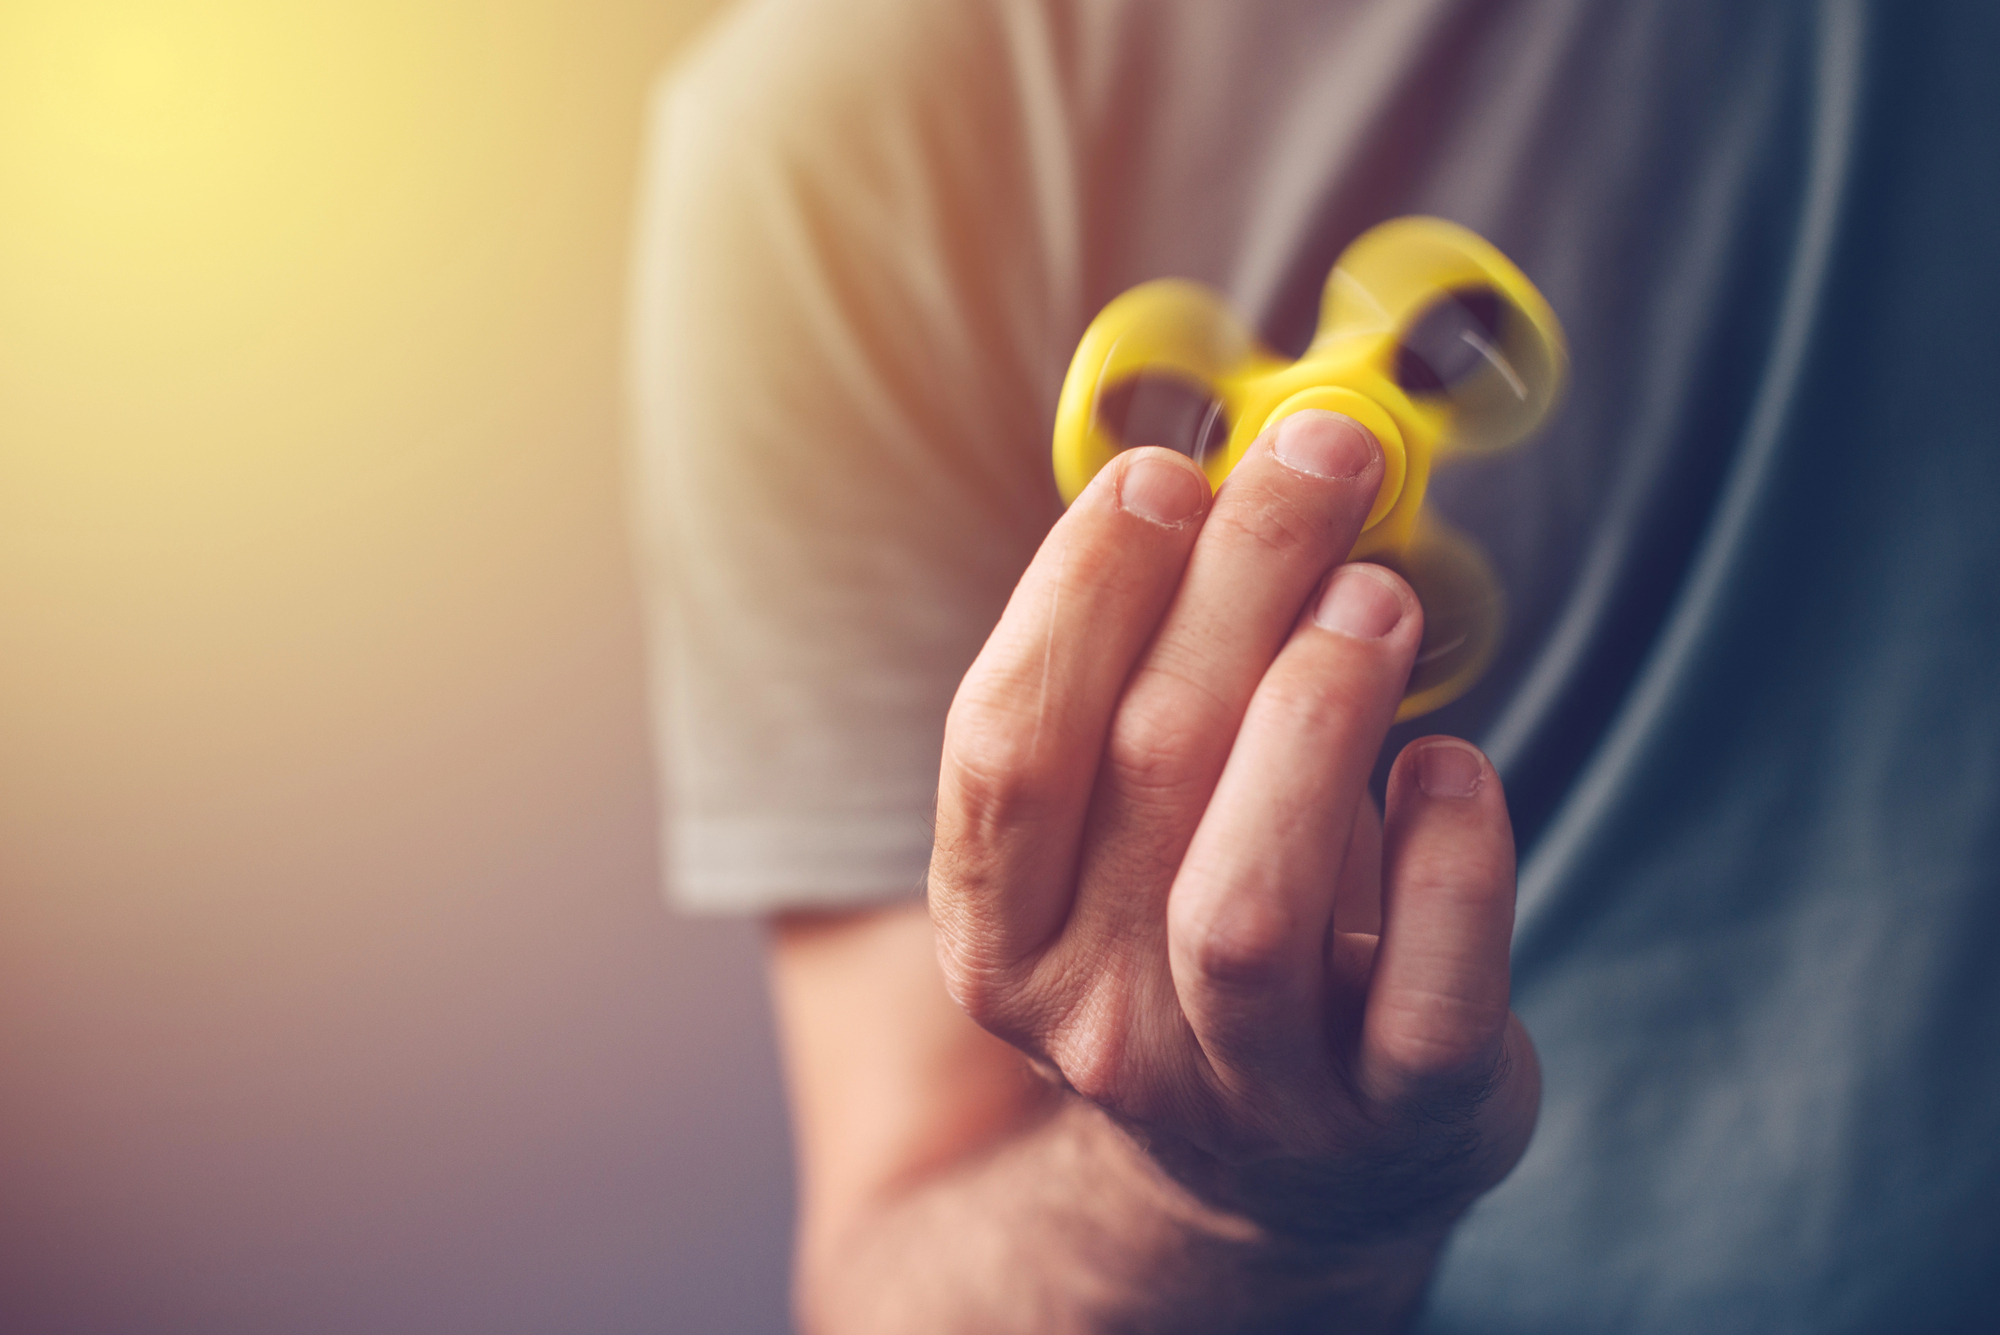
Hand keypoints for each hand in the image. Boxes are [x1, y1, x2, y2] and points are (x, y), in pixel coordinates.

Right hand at [929, 411, 1539, 1253]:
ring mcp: (1249, 1093)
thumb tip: (1212, 479)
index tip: (1165, 474)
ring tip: (1377, 594)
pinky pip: (1431, 991)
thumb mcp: (1127, 835)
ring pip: (1250, 906)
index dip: (1082, 592)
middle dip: (1235, 583)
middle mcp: (1098, 1026)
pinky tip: (1452, 766)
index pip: (1005, 746)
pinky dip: (1452, 858)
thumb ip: (1136, 687)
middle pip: (1143, 774)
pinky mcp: (1399, 1119)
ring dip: (1318, 713)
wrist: (1290, 1170)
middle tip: (1321, 460)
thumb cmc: (1198, 935)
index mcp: (1002, 939)